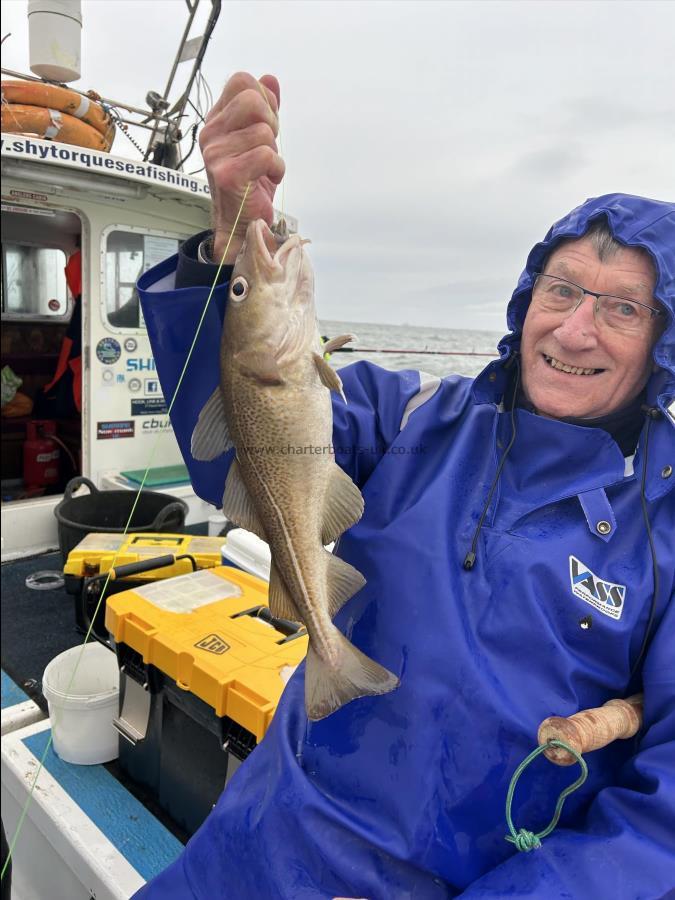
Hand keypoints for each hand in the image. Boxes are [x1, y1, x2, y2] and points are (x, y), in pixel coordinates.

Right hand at [199, 71, 284, 262]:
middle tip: (267, 147)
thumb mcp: (258, 140)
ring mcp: (215, 154)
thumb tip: (270, 79)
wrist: (241, 225)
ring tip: (263, 170)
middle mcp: (211, 134)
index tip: (266, 124)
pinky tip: (265, 181)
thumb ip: (265, 109)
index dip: (264, 98)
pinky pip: (266, 155)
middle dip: (271, 123)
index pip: (241, 82)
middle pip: (252, 100)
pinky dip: (276, 170)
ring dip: (274, 154)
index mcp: (217, 121)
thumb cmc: (249, 183)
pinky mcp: (227, 174)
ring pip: (264, 131)